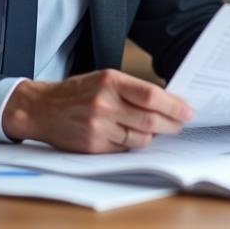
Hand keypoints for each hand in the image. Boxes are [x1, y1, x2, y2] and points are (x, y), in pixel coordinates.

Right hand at [2, 69, 192, 152]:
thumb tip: (166, 101)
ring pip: (141, 138)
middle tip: (180, 123)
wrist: (42, 108)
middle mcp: (105, 104)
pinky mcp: (94, 146)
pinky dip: (134, 144)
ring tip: (155, 129)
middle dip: (171, 124)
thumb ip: (132, 89)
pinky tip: (131, 136)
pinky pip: (125, 149)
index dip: (174, 105)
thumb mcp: (104, 79)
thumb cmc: (76, 92)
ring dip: (153, 136)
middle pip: (150, 120)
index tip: (188, 110)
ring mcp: (99, 127)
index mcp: (110, 81)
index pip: (152, 95)